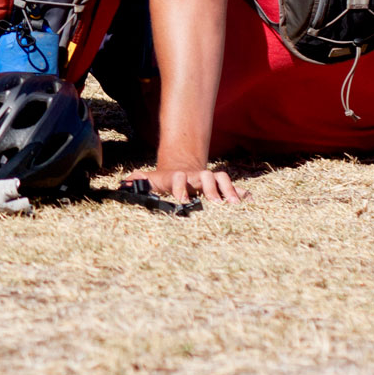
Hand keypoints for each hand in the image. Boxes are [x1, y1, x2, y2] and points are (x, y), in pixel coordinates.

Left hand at [126, 165, 246, 204]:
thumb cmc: (166, 180)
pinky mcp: (223, 187)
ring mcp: (211, 181)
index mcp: (179, 177)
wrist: (183, 168)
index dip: (180, 188)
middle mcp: (196, 177)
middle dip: (211, 189)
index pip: (180, 179)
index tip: (182, 202)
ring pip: (222, 180)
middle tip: (216, 204)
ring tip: (235, 205)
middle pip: (206, 177)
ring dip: (229, 191)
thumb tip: (121, 184)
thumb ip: (139, 181)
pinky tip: (253, 203)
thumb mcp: (152, 180)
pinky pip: (237, 189)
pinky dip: (244, 194)